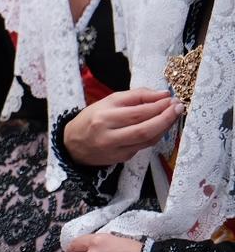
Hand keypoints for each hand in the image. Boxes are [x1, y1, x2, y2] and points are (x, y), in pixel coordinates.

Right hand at [61, 88, 179, 167]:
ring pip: (147, 139)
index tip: (171, 98)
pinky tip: (161, 126)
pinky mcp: (122, 157)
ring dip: (165, 127)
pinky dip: (156, 135)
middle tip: (178, 107)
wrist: (73, 144)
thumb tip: (163, 94)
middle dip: (165, 117)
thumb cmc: (91, 119)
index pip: (136, 111)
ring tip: (174, 115)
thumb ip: (135, 96)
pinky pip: (144, 145)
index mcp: (103, 117)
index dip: (157, 105)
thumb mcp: (107, 102)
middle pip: (144, 128)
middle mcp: (108, 134)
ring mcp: (115, 149)